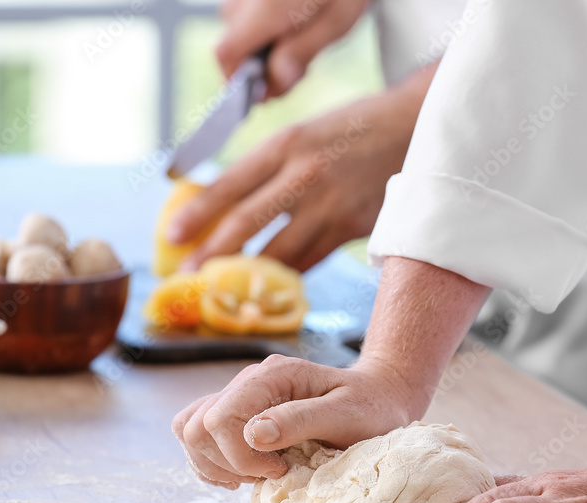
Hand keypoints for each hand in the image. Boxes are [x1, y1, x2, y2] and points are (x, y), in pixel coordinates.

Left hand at [168, 64, 437, 271]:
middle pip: (247, 223)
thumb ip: (269, 168)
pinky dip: (286, 275)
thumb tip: (224, 205)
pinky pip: (309, 261)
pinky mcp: (352, 229)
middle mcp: (305, 175)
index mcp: (286, 144)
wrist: (414, 130)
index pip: (230, 184)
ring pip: (278, 252)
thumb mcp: (303, 134)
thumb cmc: (351, 130)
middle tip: (188, 274)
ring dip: (247, 274)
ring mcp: (330, 205)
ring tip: (223, 288)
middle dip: (212, 253)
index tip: (172, 235)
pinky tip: (268, 287)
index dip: (198, 214)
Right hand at [172, 258, 489, 488]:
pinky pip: (198, 437)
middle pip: (196, 426)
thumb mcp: (347, 414)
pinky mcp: (237, 415)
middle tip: (270, 473)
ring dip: (213, 463)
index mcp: (273, 375)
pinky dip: (211, 462)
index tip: (280, 469)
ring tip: (254, 475)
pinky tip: (243, 472)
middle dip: (226, 462)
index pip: (221, 417)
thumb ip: (301, 420)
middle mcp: (248, 382)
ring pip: (189, 430)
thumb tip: (253, 434)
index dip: (241, 455)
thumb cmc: (370, 407)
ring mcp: (239, 397)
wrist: (379, 397)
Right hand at [218, 0, 369, 97]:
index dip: (238, 81)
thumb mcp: (338, 19)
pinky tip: (292, 19)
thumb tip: (275, 82)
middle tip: (295, 67)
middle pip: (231, 42)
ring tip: (299, 35)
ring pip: (238, 25)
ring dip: (262, 42)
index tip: (262, 93)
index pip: (226, 54)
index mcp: (265, 8)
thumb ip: (303, 52)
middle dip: (258, 63)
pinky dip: (265, 22)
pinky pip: (247, 9)